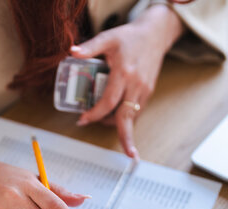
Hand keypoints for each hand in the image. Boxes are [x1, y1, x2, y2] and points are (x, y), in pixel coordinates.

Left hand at [71, 4, 183, 157]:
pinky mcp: (148, 91)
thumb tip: (71, 51)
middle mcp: (136, 84)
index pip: (109, 101)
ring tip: (101, 120)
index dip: (96, 114)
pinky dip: (126, 118)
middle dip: (127, 138)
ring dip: (119, 125)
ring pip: (132, 116)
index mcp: (124, 73)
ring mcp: (144, 89)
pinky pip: (136, 110)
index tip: (83, 120)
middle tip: (129, 156)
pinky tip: (114, 115)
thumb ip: (90, 47)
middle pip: (128, 117)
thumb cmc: (130, 36)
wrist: (155, 33)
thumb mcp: (108, 38)